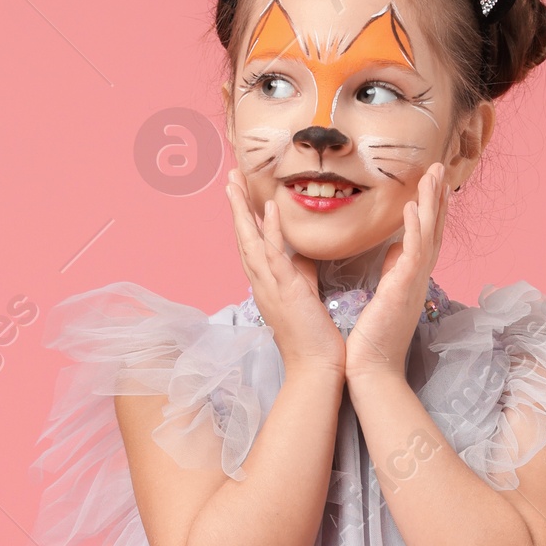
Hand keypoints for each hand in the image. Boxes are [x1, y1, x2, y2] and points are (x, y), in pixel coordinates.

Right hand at [225, 172, 346, 379]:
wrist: (316, 369)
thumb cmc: (312, 339)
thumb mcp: (305, 297)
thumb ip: (300, 274)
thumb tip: (300, 255)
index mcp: (267, 286)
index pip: (251, 246)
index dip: (244, 219)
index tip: (240, 193)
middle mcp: (262, 284)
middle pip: (243, 238)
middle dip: (236, 206)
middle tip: (229, 176)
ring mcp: (271, 287)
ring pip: (250, 242)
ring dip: (242, 210)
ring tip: (235, 182)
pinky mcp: (286, 291)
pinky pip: (274, 256)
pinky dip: (270, 231)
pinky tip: (268, 208)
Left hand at [345, 164, 448, 384]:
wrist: (372, 370)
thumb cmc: (373, 341)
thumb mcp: (384, 298)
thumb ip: (392, 273)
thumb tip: (393, 252)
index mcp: (411, 280)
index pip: (425, 238)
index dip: (431, 210)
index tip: (433, 185)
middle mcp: (417, 279)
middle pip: (434, 231)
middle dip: (437, 198)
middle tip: (440, 168)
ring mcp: (413, 283)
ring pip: (429, 235)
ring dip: (432, 203)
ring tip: (433, 175)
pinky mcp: (403, 290)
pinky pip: (414, 253)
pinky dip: (416, 228)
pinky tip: (414, 206)